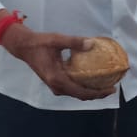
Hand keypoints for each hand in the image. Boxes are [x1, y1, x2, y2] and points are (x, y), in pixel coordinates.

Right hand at [0, 23, 114, 100]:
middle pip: (81, 95)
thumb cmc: (40, 43)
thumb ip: (75, 42)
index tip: (111, 89)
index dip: (97, 93)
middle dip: (98, 94)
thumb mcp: (57, 40)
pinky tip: (94, 80)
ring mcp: (55, 87)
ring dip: (92, 91)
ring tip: (106, 85)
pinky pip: (73, 89)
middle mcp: (56, 86)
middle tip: (113, 87)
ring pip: (77, 93)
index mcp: (57, 79)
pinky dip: (84, 87)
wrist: (24, 47)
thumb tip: (92, 43)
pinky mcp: (56, 83)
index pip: (81, 92)